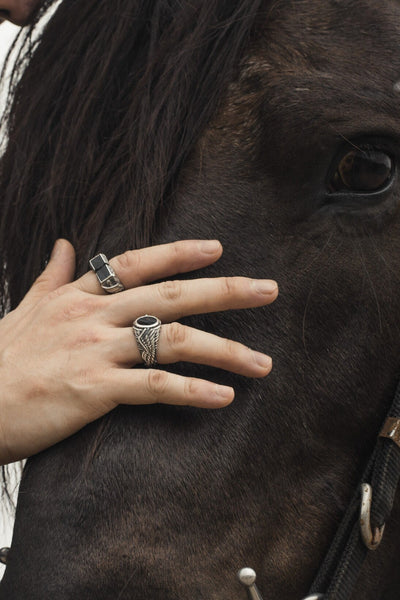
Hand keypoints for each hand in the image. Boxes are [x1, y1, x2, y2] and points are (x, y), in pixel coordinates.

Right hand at [0, 239, 277, 463]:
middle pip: (170, 296)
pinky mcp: (93, 390)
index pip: (137, 263)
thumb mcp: (26, 308)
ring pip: (172, 341)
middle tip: (269, 290)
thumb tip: (63, 243)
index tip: (217, 248)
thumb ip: (52, 276)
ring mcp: (94, 351)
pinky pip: (154, 387)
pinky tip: (224, 396)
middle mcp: (92, 316)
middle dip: (224, 291)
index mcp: (78, 295)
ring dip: (224, 350)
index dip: (178, 253)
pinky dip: (193, 391)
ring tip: (262, 363)